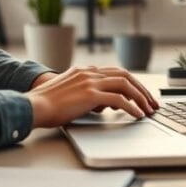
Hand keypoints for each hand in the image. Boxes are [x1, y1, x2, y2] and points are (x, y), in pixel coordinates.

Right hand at [26, 66, 159, 127]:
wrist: (34, 106)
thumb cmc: (49, 105)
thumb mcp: (71, 94)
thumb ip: (88, 96)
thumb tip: (104, 105)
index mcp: (85, 71)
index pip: (116, 72)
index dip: (133, 83)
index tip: (142, 95)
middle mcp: (89, 73)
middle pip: (125, 76)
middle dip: (142, 90)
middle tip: (152, 103)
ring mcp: (90, 82)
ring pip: (125, 86)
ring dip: (140, 98)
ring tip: (148, 111)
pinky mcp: (90, 95)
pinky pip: (119, 100)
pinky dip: (131, 107)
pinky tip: (137, 115)